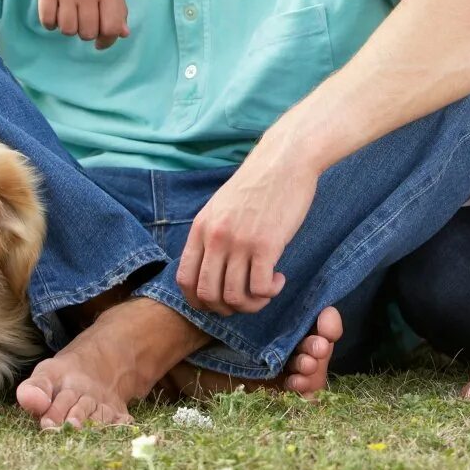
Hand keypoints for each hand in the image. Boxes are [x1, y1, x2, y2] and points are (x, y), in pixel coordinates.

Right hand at [35, 0, 129, 49]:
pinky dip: (51, 23)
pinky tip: (55, 13)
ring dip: (68, 28)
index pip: (112, 28)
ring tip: (69, 15)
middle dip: (86, 32)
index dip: (108, 40)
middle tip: (83, 21)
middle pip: (88, 32)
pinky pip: (48, 21)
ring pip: (67, 30)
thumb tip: (122, 34)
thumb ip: (117, 7)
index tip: (101, 41)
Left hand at [176, 148, 316, 315]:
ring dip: (252, 304)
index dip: (198, 301)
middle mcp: (215, 238)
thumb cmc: (258, 184)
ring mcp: (240, 242)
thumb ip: (212, 234)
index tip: (217, 302)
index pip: (184, 279)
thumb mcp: (221, 207)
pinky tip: (277, 280)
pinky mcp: (267, 244)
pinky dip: (269, 293)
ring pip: (235, 296)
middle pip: (207, 295)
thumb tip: (211, 268)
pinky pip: (260, 288)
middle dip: (226, 309)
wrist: (285, 161)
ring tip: (265, 291)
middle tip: (245, 300)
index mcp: (201, 229)